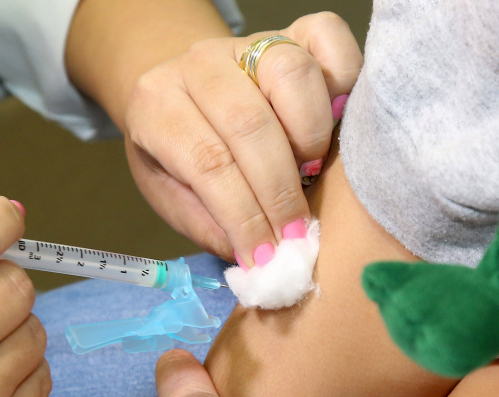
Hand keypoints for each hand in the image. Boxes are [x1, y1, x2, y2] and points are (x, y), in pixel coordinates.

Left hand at [124, 13, 361, 263]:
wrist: (180, 96)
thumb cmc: (177, 155)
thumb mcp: (172, 196)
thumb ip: (211, 227)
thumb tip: (263, 264)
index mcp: (156, 104)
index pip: (207, 162)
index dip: (244, 215)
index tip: (267, 255)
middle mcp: (199, 63)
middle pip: (250, 123)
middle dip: (279, 191)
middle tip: (296, 234)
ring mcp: (247, 42)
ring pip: (291, 73)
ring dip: (310, 136)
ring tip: (309, 172)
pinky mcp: (290, 30)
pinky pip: (326, 38)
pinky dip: (342, 79)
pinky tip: (333, 120)